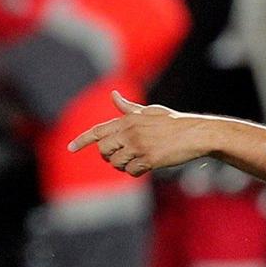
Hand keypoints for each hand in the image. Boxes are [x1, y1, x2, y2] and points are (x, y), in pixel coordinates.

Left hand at [67, 91, 212, 177]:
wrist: (196, 134)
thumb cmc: (174, 122)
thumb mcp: (150, 111)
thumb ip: (129, 108)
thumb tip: (114, 95)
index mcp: (128, 119)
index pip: (98, 130)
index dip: (82, 140)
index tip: (69, 148)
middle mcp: (130, 132)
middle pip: (104, 150)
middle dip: (109, 156)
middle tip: (122, 157)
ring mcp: (139, 145)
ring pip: (116, 163)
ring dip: (124, 166)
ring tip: (137, 161)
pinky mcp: (149, 158)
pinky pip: (131, 171)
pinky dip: (136, 172)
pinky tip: (146, 167)